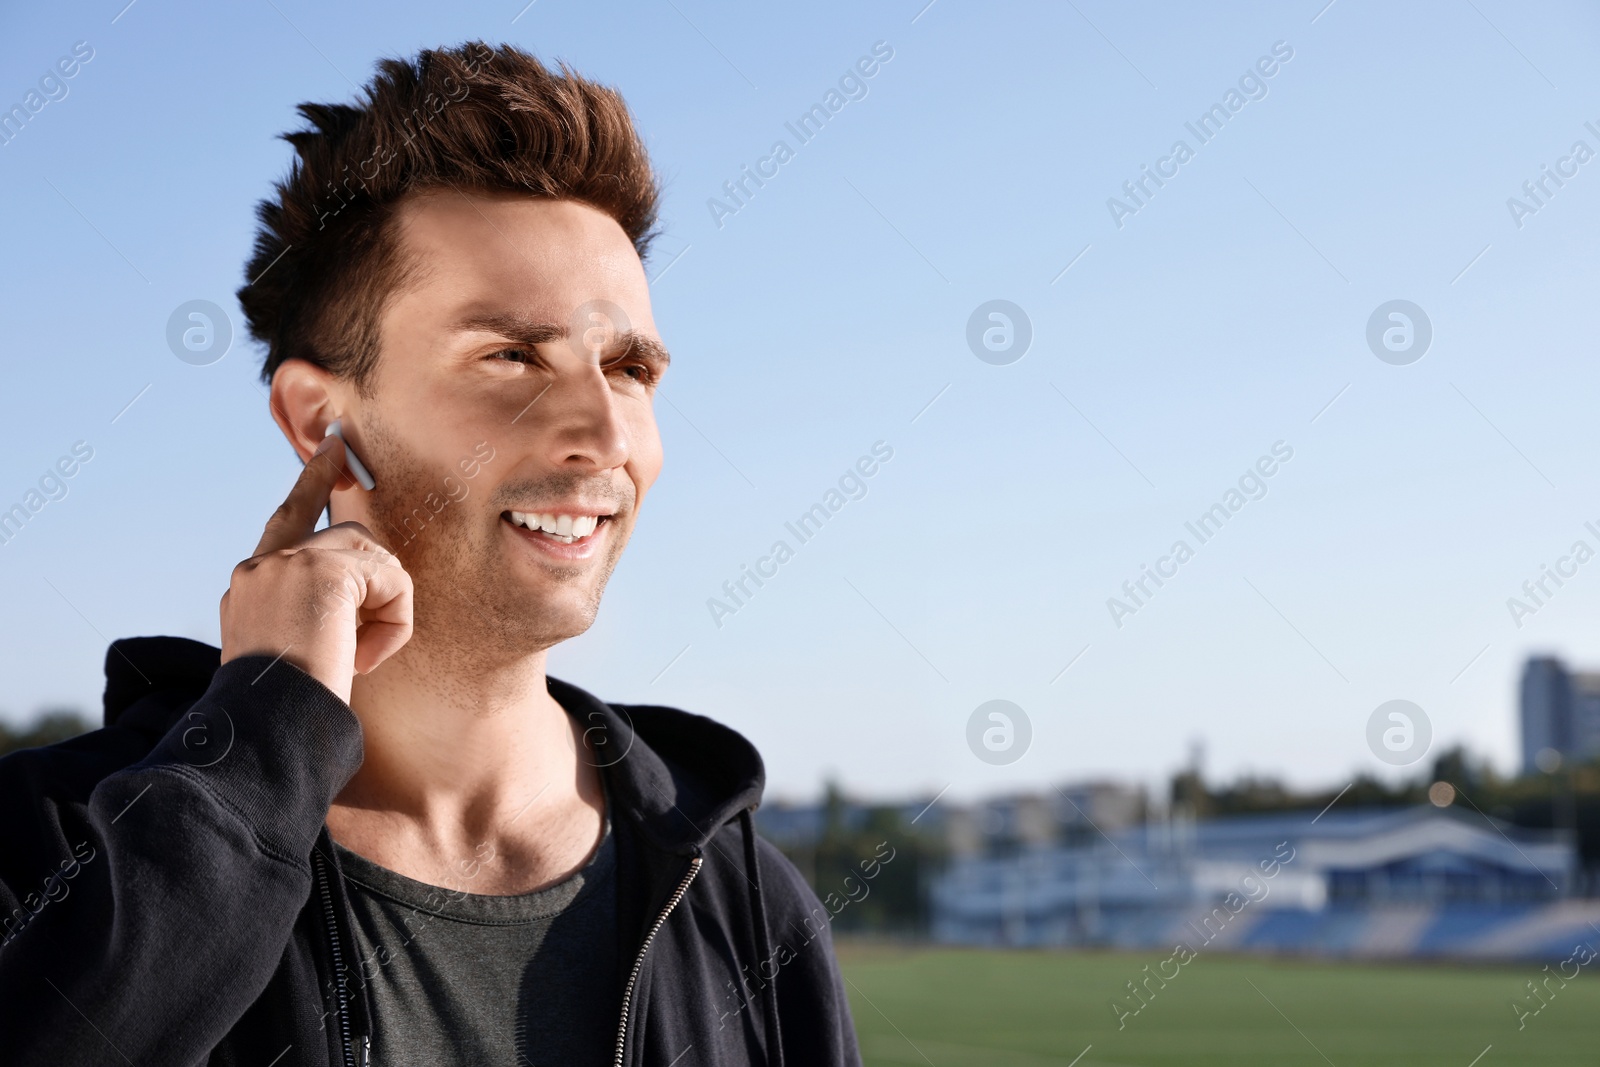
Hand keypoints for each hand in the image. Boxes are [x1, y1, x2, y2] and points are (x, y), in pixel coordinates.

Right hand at [220, 436, 412, 702]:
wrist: (267, 728)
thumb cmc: (285, 712)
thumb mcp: (289, 654)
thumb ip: (312, 614)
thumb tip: (359, 598)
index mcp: (249, 586)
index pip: (288, 518)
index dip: (314, 481)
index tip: (334, 445)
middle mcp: (259, 567)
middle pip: (350, 539)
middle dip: (380, 578)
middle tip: (372, 640)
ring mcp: (287, 563)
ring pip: (376, 561)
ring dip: (385, 614)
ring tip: (357, 662)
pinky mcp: (322, 571)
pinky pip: (393, 581)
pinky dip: (395, 624)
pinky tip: (366, 660)